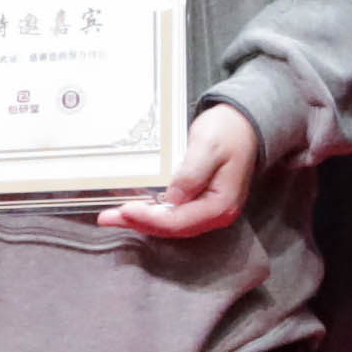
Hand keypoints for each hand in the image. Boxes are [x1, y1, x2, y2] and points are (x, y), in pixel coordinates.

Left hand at [100, 99, 265, 241]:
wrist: (244, 123)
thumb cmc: (228, 131)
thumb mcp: (207, 147)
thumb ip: (191, 174)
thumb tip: (172, 199)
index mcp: (221, 204)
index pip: (179, 221)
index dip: (149, 218)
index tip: (124, 210)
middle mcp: (216, 214)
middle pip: (172, 228)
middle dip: (138, 223)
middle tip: (107, 218)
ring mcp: (208, 210)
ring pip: (170, 225)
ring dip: (141, 221)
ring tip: (113, 216)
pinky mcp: (200, 203)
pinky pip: (174, 215)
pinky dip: (152, 214)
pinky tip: (134, 210)